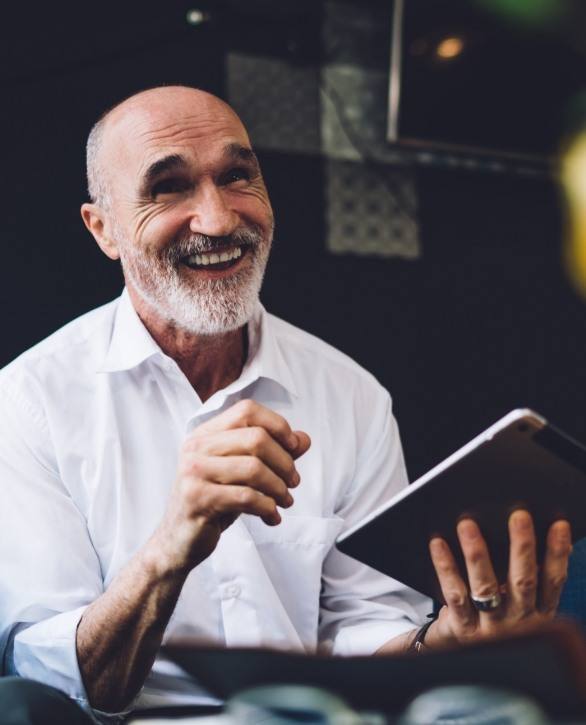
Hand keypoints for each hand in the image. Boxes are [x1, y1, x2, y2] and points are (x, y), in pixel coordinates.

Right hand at [151, 399, 310, 573]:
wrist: (178, 540)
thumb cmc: (214, 501)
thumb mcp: (243, 473)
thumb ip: (273, 453)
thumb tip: (304, 439)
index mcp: (205, 433)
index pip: (247, 410)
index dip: (277, 424)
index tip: (293, 448)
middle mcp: (196, 447)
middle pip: (256, 439)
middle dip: (284, 462)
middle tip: (293, 482)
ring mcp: (193, 472)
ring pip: (254, 468)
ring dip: (279, 488)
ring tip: (285, 501)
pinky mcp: (196, 498)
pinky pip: (246, 497)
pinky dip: (267, 507)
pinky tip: (272, 517)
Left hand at [425, 510, 571, 648]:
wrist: (464, 657)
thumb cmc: (496, 617)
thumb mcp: (521, 603)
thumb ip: (533, 575)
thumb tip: (543, 532)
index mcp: (539, 612)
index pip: (553, 580)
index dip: (557, 554)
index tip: (559, 525)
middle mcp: (518, 621)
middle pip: (523, 581)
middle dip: (522, 546)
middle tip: (518, 514)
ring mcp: (490, 627)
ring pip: (485, 586)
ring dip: (477, 554)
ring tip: (467, 524)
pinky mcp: (463, 628)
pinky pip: (454, 594)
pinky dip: (446, 567)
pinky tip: (438, 544)